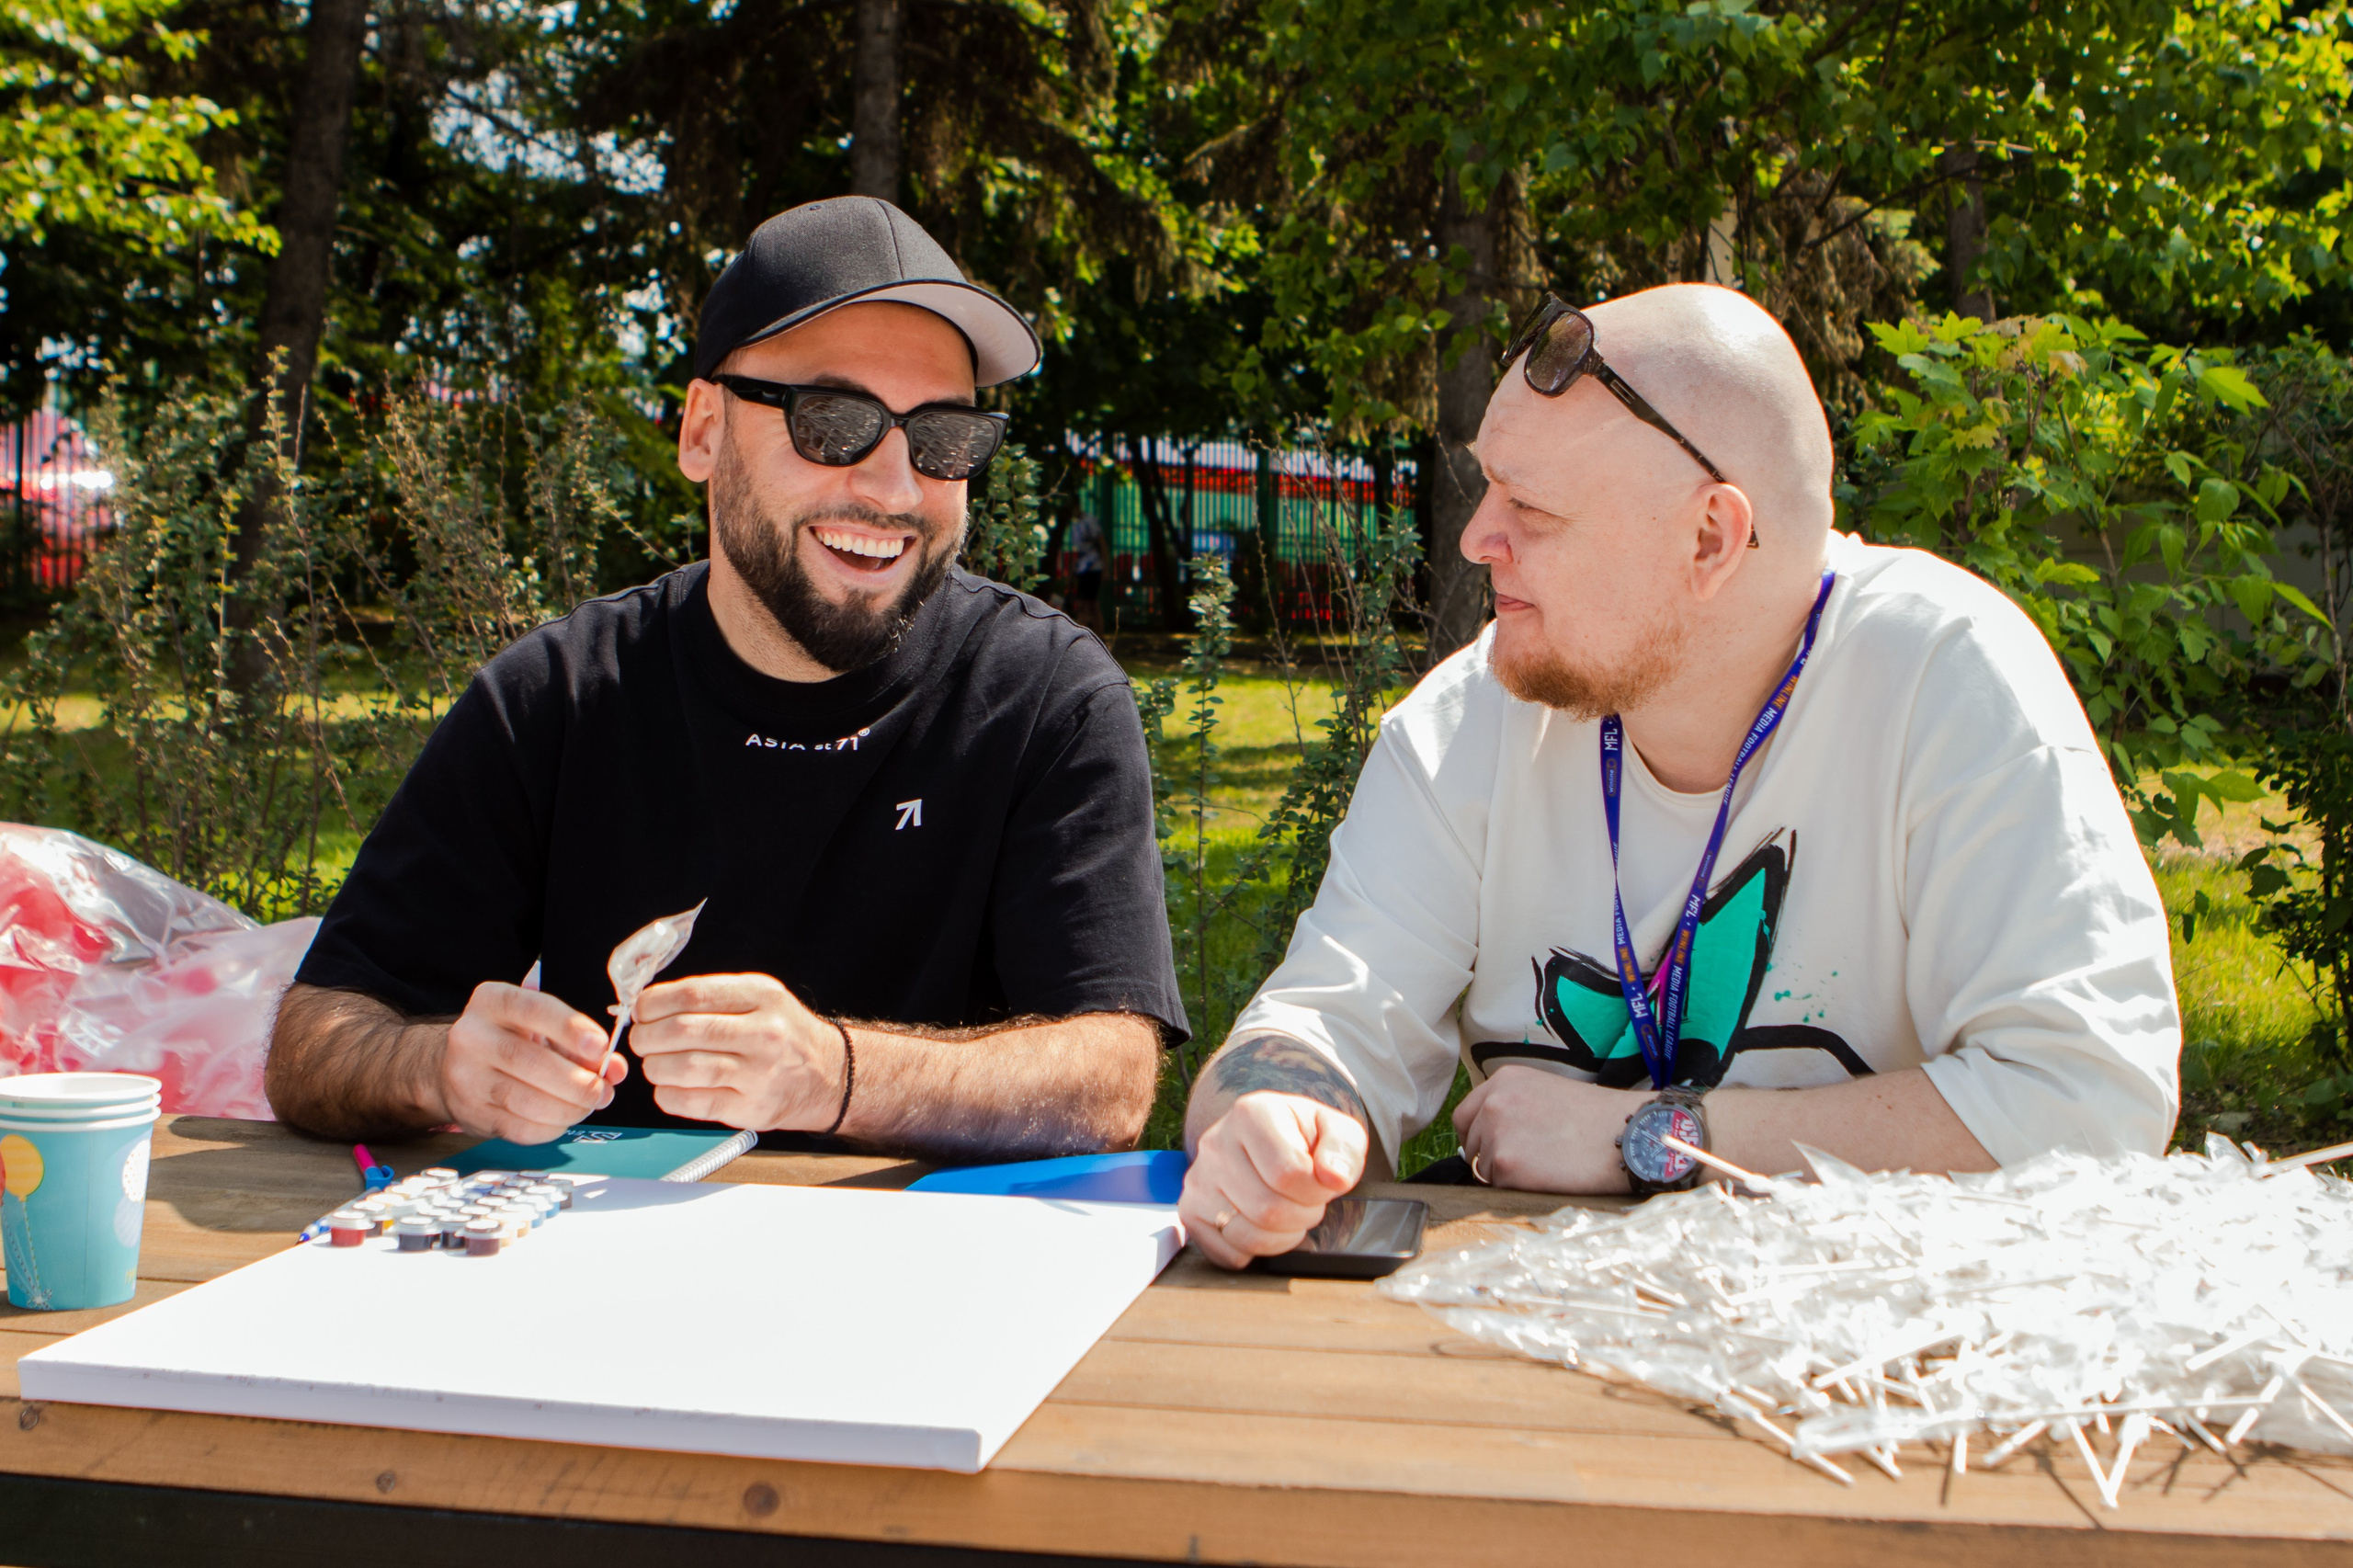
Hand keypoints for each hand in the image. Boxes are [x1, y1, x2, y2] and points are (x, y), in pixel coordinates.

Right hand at [438, 982, 624, 1143]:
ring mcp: (465, 1078)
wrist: (452, 1067)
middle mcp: (471, 1036)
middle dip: (576, 1081)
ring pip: (525, 1100)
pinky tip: (563, 1119)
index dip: (570, 1028)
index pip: (534, 1009)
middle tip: (603, 1091)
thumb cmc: (510, 1039)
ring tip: (588, 1105)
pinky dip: (550, 1128)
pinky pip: (518, 1128)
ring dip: (567, 1108)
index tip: (600, 1046)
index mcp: (492, 1001)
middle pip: (530, 1061)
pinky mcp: (470, 1113)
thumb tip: (615, 1070)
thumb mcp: (539, 1026)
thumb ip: (579, 1043)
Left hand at [628, 972, 843, 1130]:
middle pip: (682, 1031)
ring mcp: (758, 1074)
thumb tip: (650, 1004)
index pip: (692, 994)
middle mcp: (764, 1034)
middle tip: (641, 1039)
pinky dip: (668, 1095)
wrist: (829, 1075)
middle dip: (647, 1036)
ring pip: (683, 1068)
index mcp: (762, 997)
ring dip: (654, 1066)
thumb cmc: (784, 1034)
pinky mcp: (750, 1109)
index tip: (641, 1010)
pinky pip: (692, 1103)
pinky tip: (669, 1088)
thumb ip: (712, 996)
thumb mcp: (761, 997)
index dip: (654, 1002)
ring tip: (655, 1063)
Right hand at [1179, 1092, 1367, 1268]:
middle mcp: (1215, 1143)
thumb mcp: (1336, 1130)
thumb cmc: (1306, 1139)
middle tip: (1308, 1202)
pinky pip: (1228, 1254)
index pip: (1288, 1173)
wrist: (1272, 1144)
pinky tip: (1264, 1226)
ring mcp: (1197, 1179)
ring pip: (1247, 1236)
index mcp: (1251, 1113)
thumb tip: (1334, 1177)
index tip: (1323, 1183)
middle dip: (1303, 1216)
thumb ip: (1344, 1148)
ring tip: (1289, 1212)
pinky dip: (1256, 1252)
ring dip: (1283, 1237)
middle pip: (1268, 1209)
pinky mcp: (1190, 1210)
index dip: (1317, 1190)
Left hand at [1453, 1066, 1648, 1193]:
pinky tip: (1548, 1179)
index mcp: (1503, 1081)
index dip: (1477, 1137)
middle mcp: (1493, 1103)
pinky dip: (1518, 1191)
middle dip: (1491, 1158)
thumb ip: (1512, 1107)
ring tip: (1546, 1167)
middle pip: (1472, 1144)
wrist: (1626, 1135)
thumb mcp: (1546, 1092)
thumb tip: (1484, 1139)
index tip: (1491, 1149)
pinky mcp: (1506, 1165)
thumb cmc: (1596, 1118)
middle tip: (1528, 1164)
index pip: (1464, 1116)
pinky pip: (1498, 1188)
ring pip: (1483, 1169)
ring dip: (1506, 1176)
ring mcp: (1496, 1133)